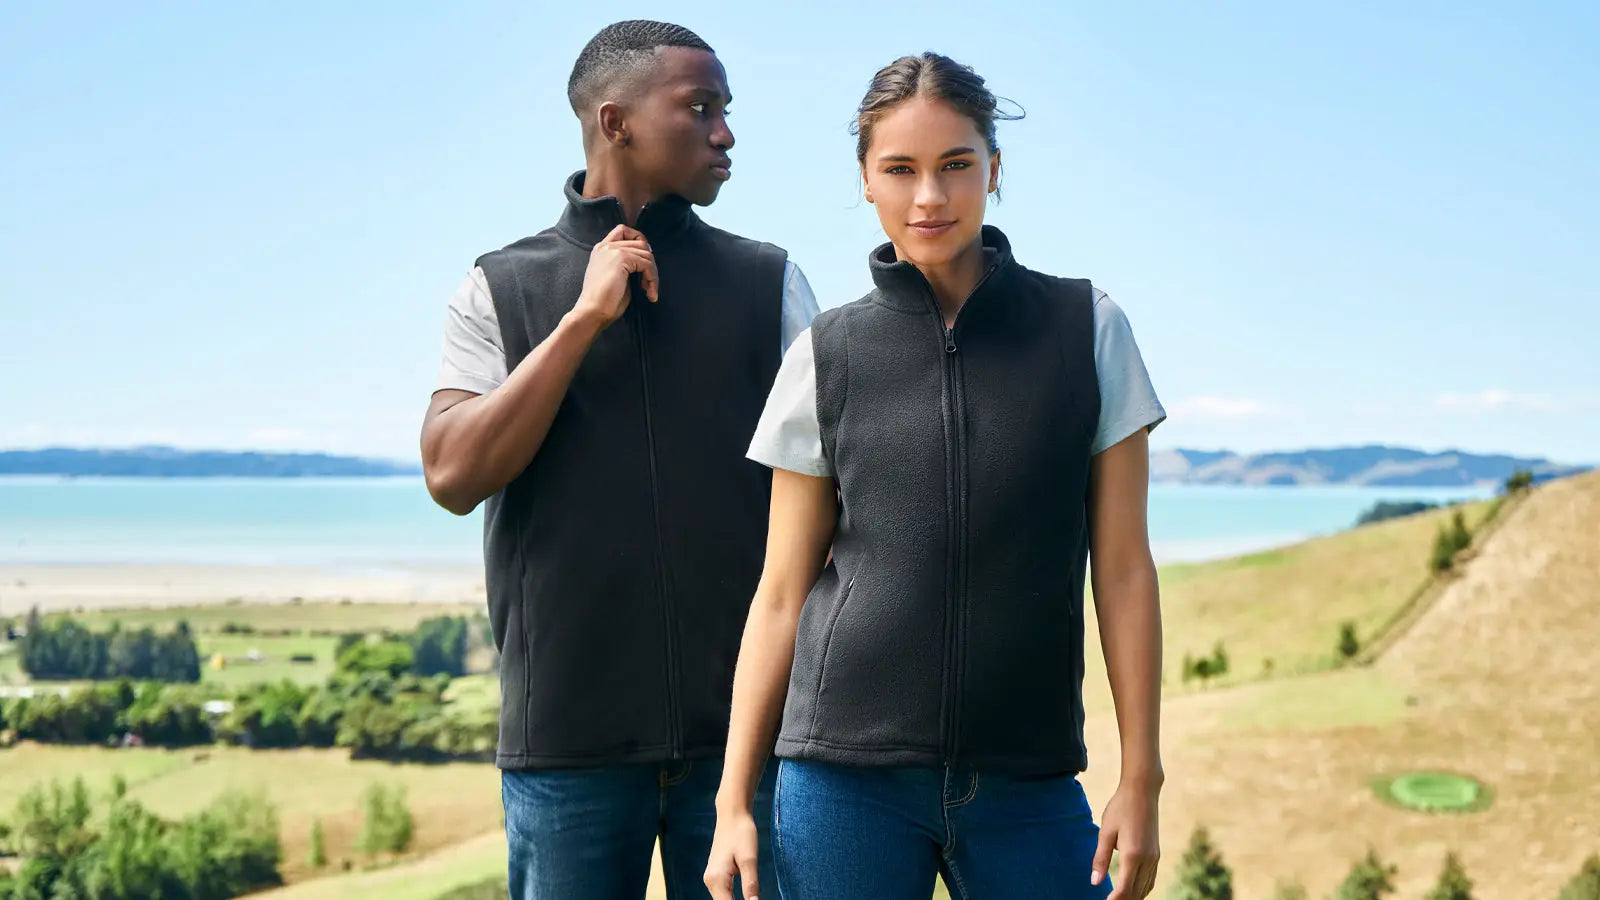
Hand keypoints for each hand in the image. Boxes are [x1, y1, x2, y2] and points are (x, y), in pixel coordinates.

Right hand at [573, 224, 658, 328]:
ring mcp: (612, 250)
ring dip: (653, 275)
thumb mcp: (616, 277)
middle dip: (650, 263)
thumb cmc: (603, 302)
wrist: (592, 311)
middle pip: (640, 242)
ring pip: (646, 254)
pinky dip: (652, 279)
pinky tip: (650, 294)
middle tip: (648, 284)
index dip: (639, 242)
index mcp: (601, 250)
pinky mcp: (621, 258)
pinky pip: (646, 264)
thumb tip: (645, 262)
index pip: (623, 231)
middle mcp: (606, 246)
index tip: (645, 263)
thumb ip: (627, 265)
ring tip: (650, 291)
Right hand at [703, 807, 761, 899]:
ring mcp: (712, 878)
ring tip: (752, 899)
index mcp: (717, 879)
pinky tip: (745, 899)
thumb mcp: (749, 860)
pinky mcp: (717, 875)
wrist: (732, 814)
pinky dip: (732, 899)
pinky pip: (724, 894)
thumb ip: (750, 885)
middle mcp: (710, 881)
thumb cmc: (741, 833)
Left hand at [1092, 780, 1160, 897]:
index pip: (1124, 889)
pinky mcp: (1156, 854)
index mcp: (1133, 855)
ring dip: (1133, 897)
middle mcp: (1147, 859)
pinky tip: (1133, 890)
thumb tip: (1094, 882)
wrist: (1142, 791)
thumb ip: (1100, 858)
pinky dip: (1142, 889)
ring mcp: (1154, 857)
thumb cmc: (1120, 808)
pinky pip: (1150, 879)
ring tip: (1118, 899)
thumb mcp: (1105, 832)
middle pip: (1136, 892)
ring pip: (1145, 888)